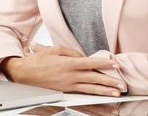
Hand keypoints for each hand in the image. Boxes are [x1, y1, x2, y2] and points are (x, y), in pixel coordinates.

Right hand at [1, 42, 125, 96]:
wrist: (24, 74)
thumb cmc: (38, 60)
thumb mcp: (55, 49)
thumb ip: (71, 52)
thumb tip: (83, 57)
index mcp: (68, 63)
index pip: (90, 63)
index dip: (104, 63)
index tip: (116, 64)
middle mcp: (70, 76)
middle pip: (94, 78)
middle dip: (110, 82)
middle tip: (122, 85)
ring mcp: (68, 86)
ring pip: (90, 89)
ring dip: (105, 92)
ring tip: (116, 94)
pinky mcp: (65, 91)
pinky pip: (82, 94)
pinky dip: (93, 96)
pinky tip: (100, 98)